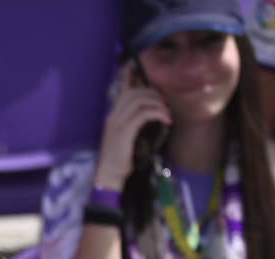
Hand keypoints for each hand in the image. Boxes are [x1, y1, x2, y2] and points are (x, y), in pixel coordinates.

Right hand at [93, 64, 171, 190]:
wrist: (108, 175)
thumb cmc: (118, 159)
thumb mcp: (124, 138)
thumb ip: (132, 124)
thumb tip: (147, 116)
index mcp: (113, 116)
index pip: (121, 91)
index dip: (128, 76)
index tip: (134, 66)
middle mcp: (113, 116)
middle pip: (134, 92)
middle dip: (152, 93)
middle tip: (164, 103)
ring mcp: (118, 123)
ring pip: (139, 100)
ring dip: (157, 104)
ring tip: (166, 113)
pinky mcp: (124, 131)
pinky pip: (143, 114)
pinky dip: (157, 114)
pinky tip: (165, 120)